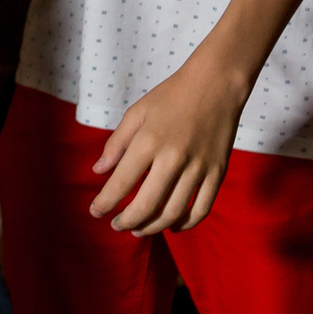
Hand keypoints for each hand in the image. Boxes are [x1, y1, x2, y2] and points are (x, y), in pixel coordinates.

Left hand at [87, 58, 247, 234]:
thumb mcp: (137, 112)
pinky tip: (171, 225)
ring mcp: (199, 167)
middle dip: (127, 221)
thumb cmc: (172, 96)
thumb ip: (117, 143)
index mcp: (149, 141)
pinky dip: (185, 223)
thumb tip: (98, 172)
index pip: (121, 182)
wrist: (217, 84)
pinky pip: (201, 209)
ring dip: (153, 226)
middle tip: (116, 226)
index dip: (105, 202)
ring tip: (139, 229)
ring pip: (174, 212)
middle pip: (147, 204)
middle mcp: (174, 158)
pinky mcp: (218, 173)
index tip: (95, 211)